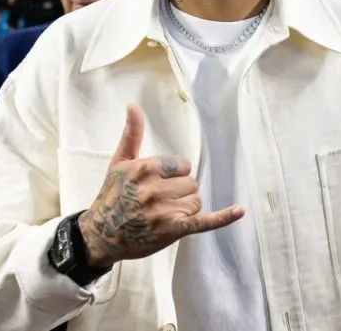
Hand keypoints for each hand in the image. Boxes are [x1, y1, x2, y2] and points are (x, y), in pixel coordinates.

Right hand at [78, 104, 244, 267]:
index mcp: (144, 169)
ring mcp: (165, 212)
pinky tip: (239, 211)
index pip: (182, 165)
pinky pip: (205, 221)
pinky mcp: (174, 231)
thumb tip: (133, 105)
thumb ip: (132, 133)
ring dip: (184, 208)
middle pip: (191, 183)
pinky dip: (223, 217)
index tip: (158, 183)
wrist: (101, 235)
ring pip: (195, 201)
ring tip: (162, 214)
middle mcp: (155, 189)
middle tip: (157, 201)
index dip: (174, 174)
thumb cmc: (111, 196)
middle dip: (178, 191)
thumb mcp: (119, 162)